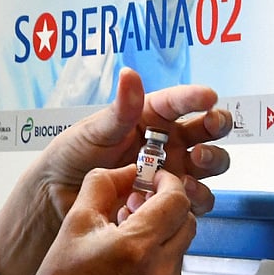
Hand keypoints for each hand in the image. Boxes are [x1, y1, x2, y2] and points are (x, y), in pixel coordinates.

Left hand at [0, 68, 229, 274]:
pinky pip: (197, 199)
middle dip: (216, 125)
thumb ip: (120, 109)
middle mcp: (167, 142)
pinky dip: (197, 196)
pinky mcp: (170, 200)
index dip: (196, 97)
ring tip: (195, 161)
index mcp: (149, 116)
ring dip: (211, 160)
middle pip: (207, 130)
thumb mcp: (95, 130)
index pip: (179, 102)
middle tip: (209, 126)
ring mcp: (172, 171)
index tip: (209, 96)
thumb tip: (130, 74)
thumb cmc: (74, 155)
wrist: (57, 195)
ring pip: (210, 163)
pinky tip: (182, 193)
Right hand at [32, 165, 194, 274]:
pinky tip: (130, 252)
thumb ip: (101, 186)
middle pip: (187, 221)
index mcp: (136, 246)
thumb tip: (125, 170)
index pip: (176, 201)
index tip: (154, 177)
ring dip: (161, 229)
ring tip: (128, 228)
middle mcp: (160, 271)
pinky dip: (158, 251)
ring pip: (180, 243)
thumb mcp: (75, 223)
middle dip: (167, 204)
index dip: (167, 182)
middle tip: (141, 199)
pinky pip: (173, 265)